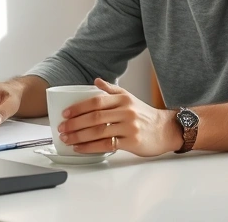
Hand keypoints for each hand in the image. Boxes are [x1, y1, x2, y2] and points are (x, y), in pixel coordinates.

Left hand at [56, 78, 181, 156]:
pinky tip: (80, 148)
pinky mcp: (132, 142)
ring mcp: (129, 127)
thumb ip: (112, 90)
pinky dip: (90, 147)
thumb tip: (95, 80)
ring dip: (79, 136)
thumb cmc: (145, 115)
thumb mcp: (130, 97)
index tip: (65, 113)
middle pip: (95, 117)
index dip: (78, 107)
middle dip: (75, 123)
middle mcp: (126, 111)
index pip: (96, 101)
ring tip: (67, 139)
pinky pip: (106, 145)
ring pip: (99, 132)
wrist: (165, 130)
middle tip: (62, 128)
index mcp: (123, 99)